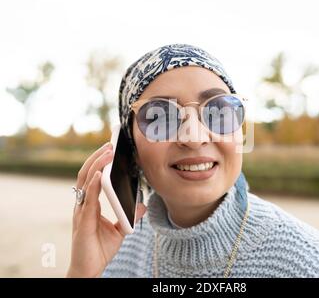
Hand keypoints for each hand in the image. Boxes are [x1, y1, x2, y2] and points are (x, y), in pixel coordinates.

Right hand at [66, 142, 146, 277]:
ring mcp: (81, 212)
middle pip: (86, 174)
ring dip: (96, 165)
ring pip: (85, 182)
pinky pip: (87, 200)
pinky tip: (98, 175)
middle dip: (97, 158)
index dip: (98, 163)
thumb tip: (141, 205)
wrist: (89, 270)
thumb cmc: (100, 249)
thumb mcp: (120, 230)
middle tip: (110, 144)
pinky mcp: (83, 222)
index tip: (109, 149)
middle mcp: (83, 205)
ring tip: (107, 152)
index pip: (92, 177)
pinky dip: (92, 185)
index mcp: (90, 204)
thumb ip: (129, 216)